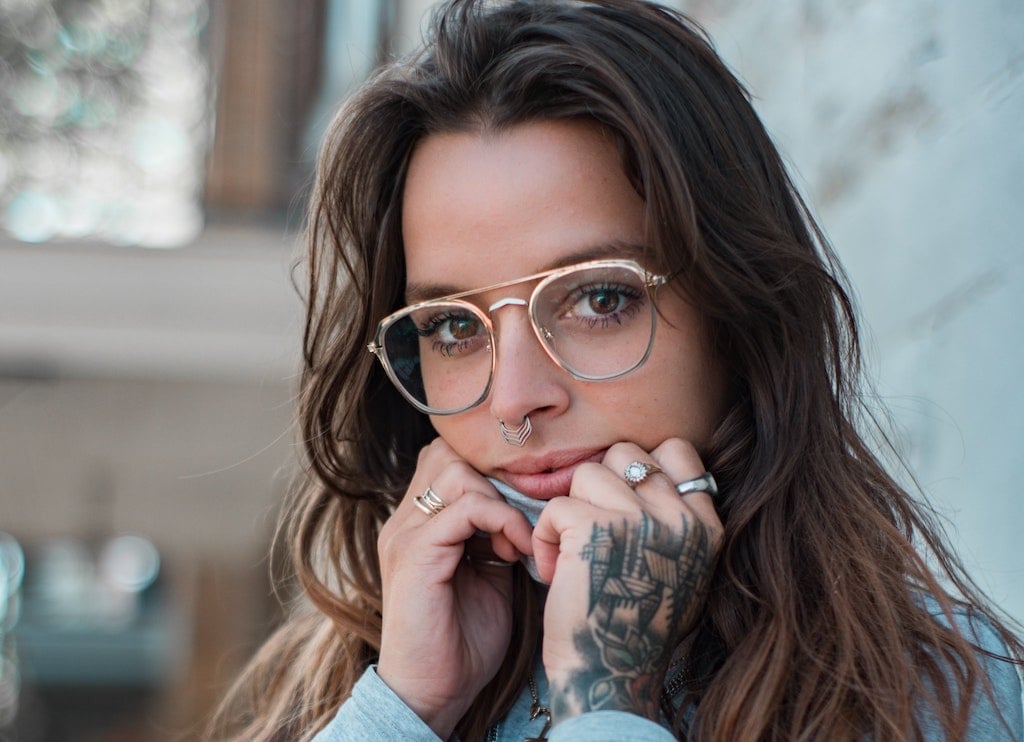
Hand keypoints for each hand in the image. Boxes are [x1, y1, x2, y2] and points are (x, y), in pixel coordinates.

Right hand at [376, 438, 533, 738]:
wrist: (433, 693)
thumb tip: (529, 509)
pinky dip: (501, 520)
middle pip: (448, 454)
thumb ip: (497, 536)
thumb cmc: (463, 642)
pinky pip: (465, 509)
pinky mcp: (415, 553)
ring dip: (499, 498)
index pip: (447, 460)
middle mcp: (404, 521)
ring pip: (455, 471)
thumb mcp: (489, 576)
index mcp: (416, 524)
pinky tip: (516, 549)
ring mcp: (404, 534)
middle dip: (495, 478)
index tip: (526, 506)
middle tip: (524, 515)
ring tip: (518, 538)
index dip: (491, 472)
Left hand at [533, 438, 722, 724]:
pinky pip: (557, 506)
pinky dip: (545, 538)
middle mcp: (679, 518)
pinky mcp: (595, 530)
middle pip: (625, 454)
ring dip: (569, 513)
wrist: (611, 680)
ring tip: (571, 556)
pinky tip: (554, 573)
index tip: (620, 508)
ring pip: (587, 474)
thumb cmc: (635, 630)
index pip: (677, 452)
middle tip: (591, 535)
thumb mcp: (680, 570)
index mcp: (705, 527)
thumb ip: (671, 521)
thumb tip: (641, 474)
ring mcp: (639, 521)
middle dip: (597, 488)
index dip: (639, 470)